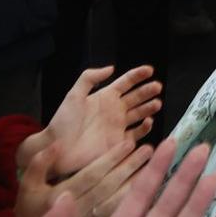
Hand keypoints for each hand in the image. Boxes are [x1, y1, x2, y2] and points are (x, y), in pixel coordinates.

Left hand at [28, 65, 162, 174]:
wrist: (57, 149)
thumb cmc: (63, 122)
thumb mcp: (73, 96)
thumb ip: (89, 78)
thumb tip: (111, 68)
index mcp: (105, 97)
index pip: (126, 82)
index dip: (138, 75)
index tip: (150, 70)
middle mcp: (115, 110)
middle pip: (137, 97)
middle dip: (148, 91)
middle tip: (157, 87)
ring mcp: (118, 126)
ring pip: (140, 114)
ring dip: (149, 107)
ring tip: (157, 103)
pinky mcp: (120, 143)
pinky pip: (137, 134)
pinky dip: (145, 128)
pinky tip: (148, 121)